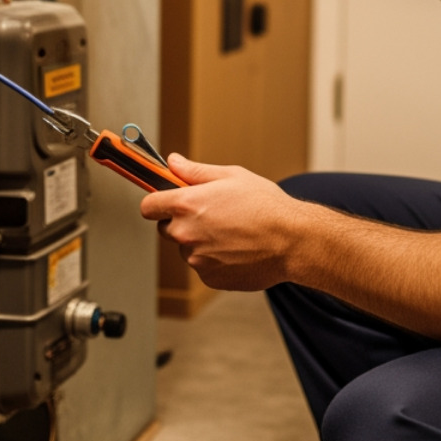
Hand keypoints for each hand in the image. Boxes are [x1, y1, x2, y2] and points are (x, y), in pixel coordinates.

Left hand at [140, 154, 309, 291]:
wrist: (292, 241)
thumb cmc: (266, 206)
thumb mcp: (231, 176)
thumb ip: (195, 171)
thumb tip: (173, 162)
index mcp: (187, 204)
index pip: (148, 206)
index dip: (157, 202)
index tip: (164, 200)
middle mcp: (186, 233)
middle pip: (166, 227)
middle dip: (182, 220)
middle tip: (211, 214)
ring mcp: (196, 259)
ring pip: (187, 248)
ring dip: (200, 241)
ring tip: (231, 232)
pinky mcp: (209, 277)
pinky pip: (203, 266)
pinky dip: (214, 259)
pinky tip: (236, 248)